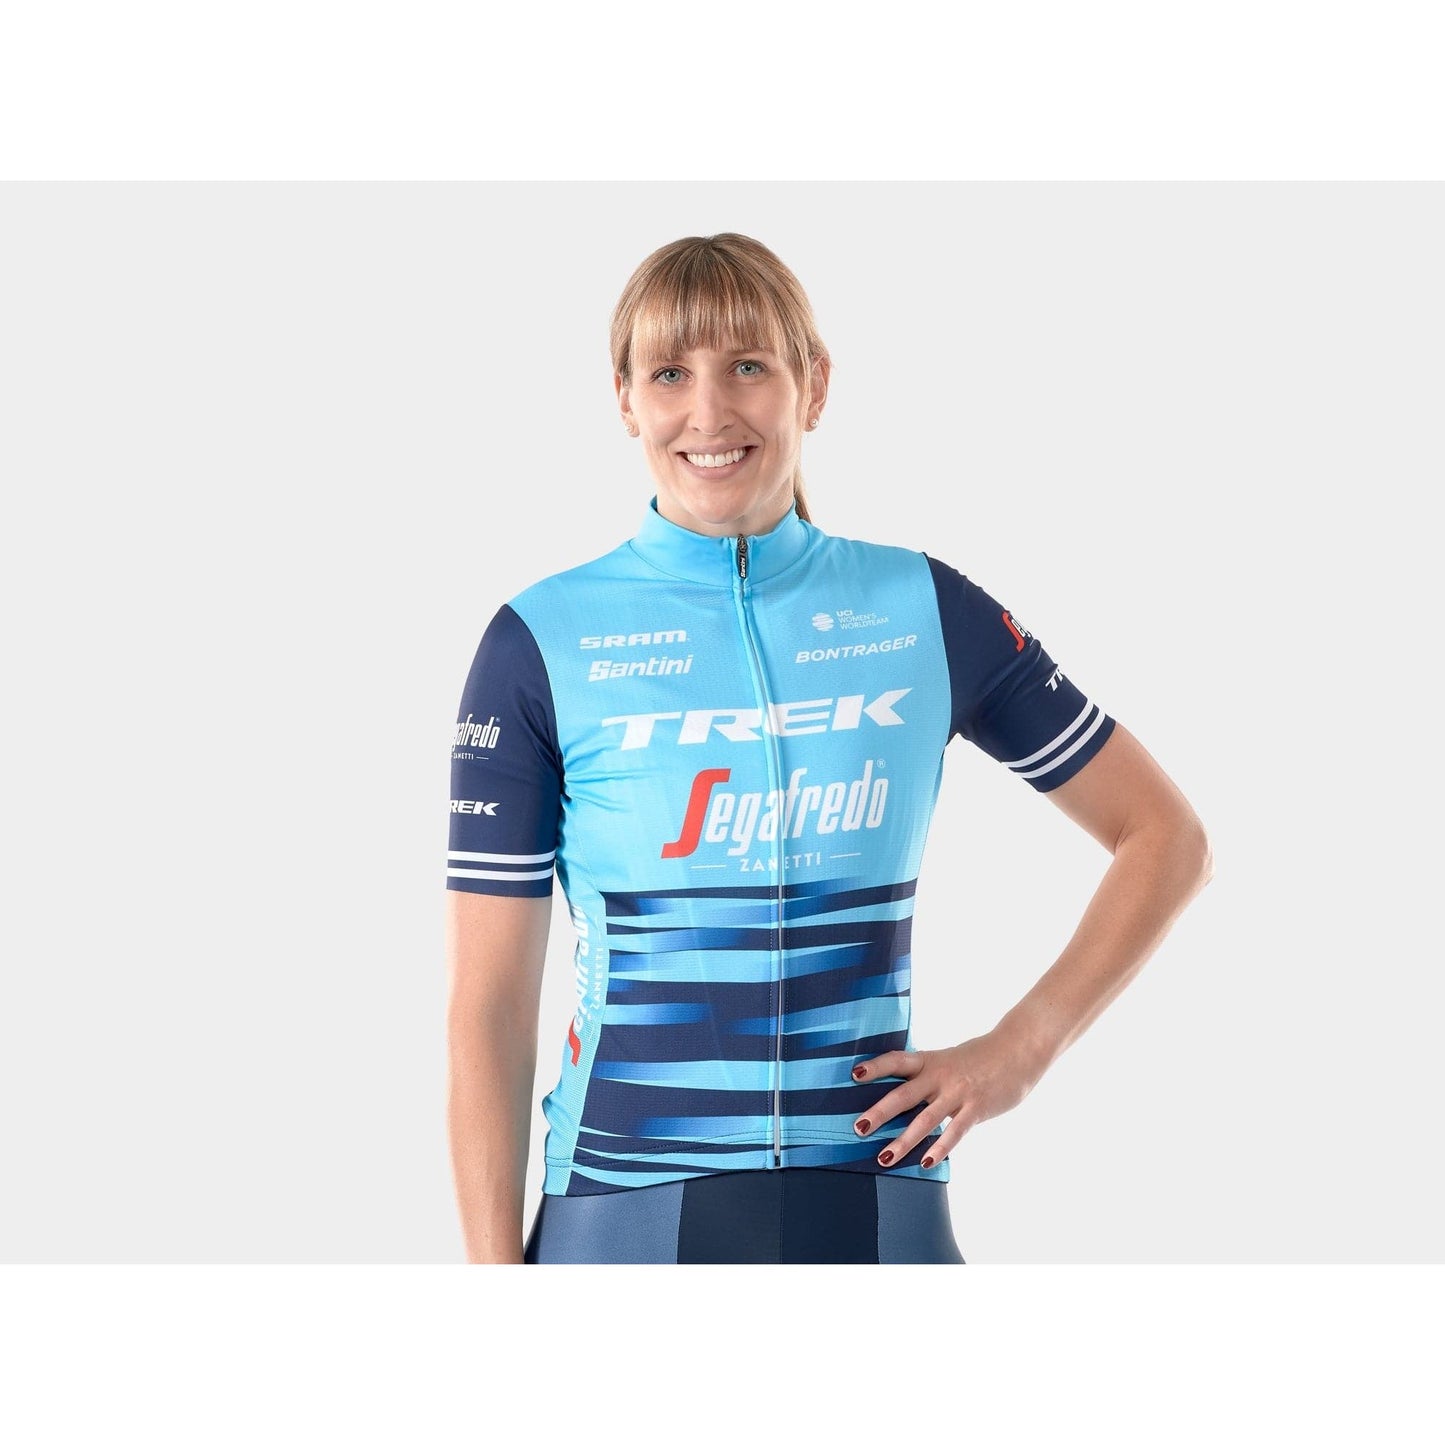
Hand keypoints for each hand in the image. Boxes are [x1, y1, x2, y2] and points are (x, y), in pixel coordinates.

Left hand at [851, 1028, 1046, 1169]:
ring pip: (925, 1120)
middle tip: (857, 1128)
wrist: (1018, 1049)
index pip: (896, 1060)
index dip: (875, 1067)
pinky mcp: (976, 1108)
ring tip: (884, 1158)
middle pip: (903, 1095)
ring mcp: (958, 1093)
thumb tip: (903, 1093)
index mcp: (930, 1061)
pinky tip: (926, 1163)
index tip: (853, 1075)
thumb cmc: (981, 1057)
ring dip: (903, 1141)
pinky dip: (940, 1148)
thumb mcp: (949, 1059)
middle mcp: (940, 1076)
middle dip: (879, 1113)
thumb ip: (928, 1075)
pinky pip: (955, 1132)